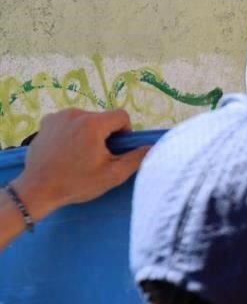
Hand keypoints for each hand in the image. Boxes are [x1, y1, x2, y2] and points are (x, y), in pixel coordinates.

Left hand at [11, 109, 149, 220]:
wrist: (38, 189)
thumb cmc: (77, 183)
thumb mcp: (112, 175)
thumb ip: (136, 159)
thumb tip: (151, 148)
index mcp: (92, 124)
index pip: (121, 116)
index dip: (125, 132)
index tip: (116, 149)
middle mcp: (75, 114)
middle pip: (103, 118)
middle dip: (105, 134)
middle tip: (98, 157)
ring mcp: (58, 116)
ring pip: (86, 120)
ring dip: (89, 133)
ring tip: (81, 155)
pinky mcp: (46, 122)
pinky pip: (69, 122)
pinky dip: (73, 132)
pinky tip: (67, 150)